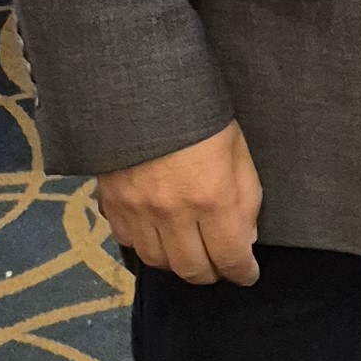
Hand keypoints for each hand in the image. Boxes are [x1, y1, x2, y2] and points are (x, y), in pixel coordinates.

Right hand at [97, 120, 262, 286]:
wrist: (144, 87)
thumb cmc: (200, 114)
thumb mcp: (238, 151)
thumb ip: (246, 200)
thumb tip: (245, 238)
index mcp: (212, 198)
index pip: (230, 257)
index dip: (242, 272)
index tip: (247, 273)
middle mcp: (173, 213)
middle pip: (192, 269)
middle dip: (211, 273)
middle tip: (219, 265)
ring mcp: (139, 210)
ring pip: (158, 261)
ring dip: (177, 262)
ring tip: (189, 251)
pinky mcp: (113, 202)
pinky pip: (128, 241)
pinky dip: (145, 245)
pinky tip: (157, 234)